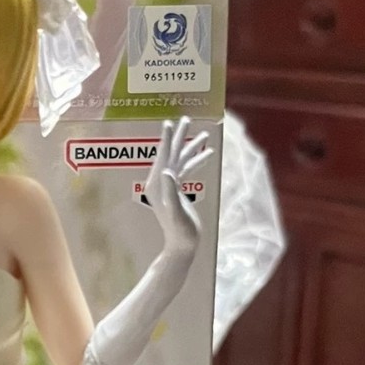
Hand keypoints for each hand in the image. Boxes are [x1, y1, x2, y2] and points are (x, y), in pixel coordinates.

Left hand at [145, 117, 210, 259]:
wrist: (182, 246)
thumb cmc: (180, 232)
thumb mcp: (176, 212)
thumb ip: (171, 192)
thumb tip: (168, 172)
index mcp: (157, 184)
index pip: (163, 157)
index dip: (167, 139)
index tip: (169, 123)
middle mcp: (160, 182)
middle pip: (171, 153)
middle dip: (180, 136)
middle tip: (187, 118)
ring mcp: (168, 186)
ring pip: (180, 160)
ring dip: (192, 147)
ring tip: (205, 134)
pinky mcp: (177, 190)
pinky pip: (186, 170)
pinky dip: (195, 161)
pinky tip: (207, 154)